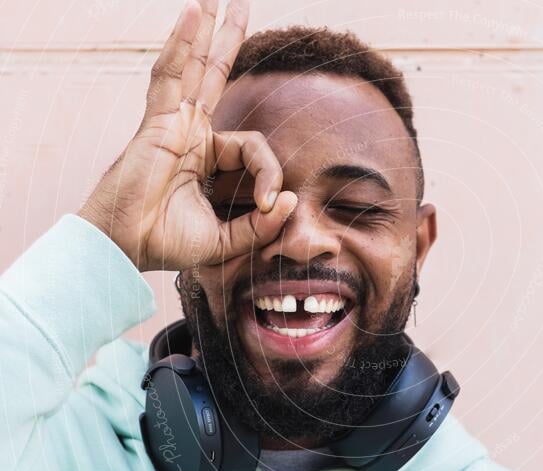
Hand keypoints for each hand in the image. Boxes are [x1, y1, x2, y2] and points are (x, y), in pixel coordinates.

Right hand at [78, 0, 295, 271]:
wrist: (127, 248)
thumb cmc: (168, 244)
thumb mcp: (226, 239)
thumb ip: (260, 225)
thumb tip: (290, 200)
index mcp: (207, 158)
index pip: (255, 149)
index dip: (271, 174)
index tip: (268, 204)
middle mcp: (191, 133)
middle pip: (214, 77)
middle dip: (228, 42)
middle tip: (239, 5)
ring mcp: (173, 124)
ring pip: (194, 68)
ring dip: (205, 32)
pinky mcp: (159, 122)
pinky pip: (171, 75)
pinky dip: (181, 44)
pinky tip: (193, 13)